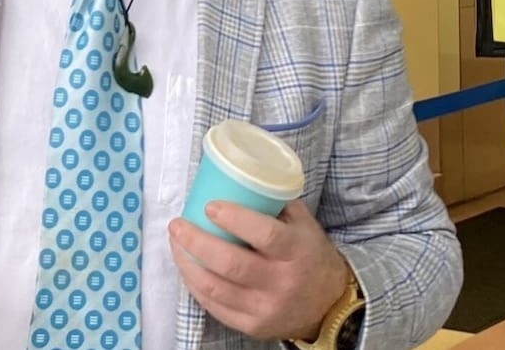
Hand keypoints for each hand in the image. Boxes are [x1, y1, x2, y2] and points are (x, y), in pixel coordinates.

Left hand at [169, 199, 347, 340]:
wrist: (329, 304)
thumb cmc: (310, 255)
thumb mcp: (304, 224)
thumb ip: (275, 203)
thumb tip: (235, 179)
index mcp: (298, 251)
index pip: (265, 235)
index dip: (234, 219)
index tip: (209, 206)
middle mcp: (282, 282)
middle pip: (231, 263)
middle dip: (197, 241)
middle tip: (177, 224)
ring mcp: (265, 308)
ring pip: (216, 288)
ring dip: (188, 263)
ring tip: (175, 243)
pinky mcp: (252, 325)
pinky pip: (215, 306)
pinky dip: (195, 285)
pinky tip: (187, 268)